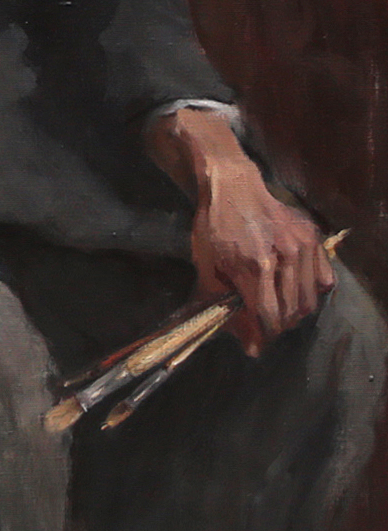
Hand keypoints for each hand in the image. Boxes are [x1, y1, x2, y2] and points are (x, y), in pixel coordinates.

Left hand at [192, 159, 334, 356]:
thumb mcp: (206, 266)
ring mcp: (301, 245)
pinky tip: (293, 286)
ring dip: (293, 313)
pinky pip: (324, 279)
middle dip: (275, 326)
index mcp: (254, 266)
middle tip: (261, 321)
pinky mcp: (312, 236)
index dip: (261, 336)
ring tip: (276, 306)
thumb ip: (221, 305)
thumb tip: (246, 343)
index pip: (268, 319)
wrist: (232, 187)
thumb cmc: (214, 227)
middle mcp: (283, 257)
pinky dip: (311, 290)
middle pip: (291, 314)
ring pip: (309, 301)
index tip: (254, 343)